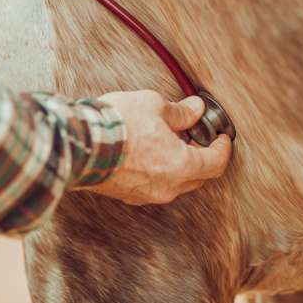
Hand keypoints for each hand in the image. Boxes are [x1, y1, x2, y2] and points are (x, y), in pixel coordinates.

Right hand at [79, 90, 232, 204]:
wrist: (79, 145)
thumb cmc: (118, 125)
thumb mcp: (155, 106)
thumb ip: (180, 112)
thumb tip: (194, 109)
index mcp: (182, 166)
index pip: (216, 163)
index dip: (223, 148)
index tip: (222, 137)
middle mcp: (167, 187)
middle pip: (197, 177)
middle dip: (201, 157)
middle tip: (194, 136)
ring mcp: (146, 195)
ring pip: (174, 183)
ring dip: (177, 165)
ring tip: (168, 141)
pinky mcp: (126, 196)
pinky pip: (152, 186)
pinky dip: (158, 172)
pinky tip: (148, 153)